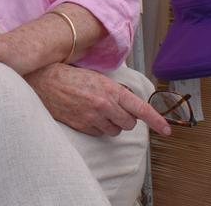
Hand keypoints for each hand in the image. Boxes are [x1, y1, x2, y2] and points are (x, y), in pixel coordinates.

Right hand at [24, 63, 170, 137]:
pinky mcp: (81, 126)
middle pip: (129, 123)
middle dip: (125, 118)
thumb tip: (128, 102)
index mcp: (111, 90)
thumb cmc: (69, 75)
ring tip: (98, 111)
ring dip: (112, 124)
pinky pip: (100, 134)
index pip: (140, 109)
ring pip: (115, 131)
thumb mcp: (97, 77)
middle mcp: (104, 106)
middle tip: (114, 108)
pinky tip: (88, 116)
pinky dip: (98, 128)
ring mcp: (92, 118)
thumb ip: (115, 91)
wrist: (43, 80)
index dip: (156, 121)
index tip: (167, 130)